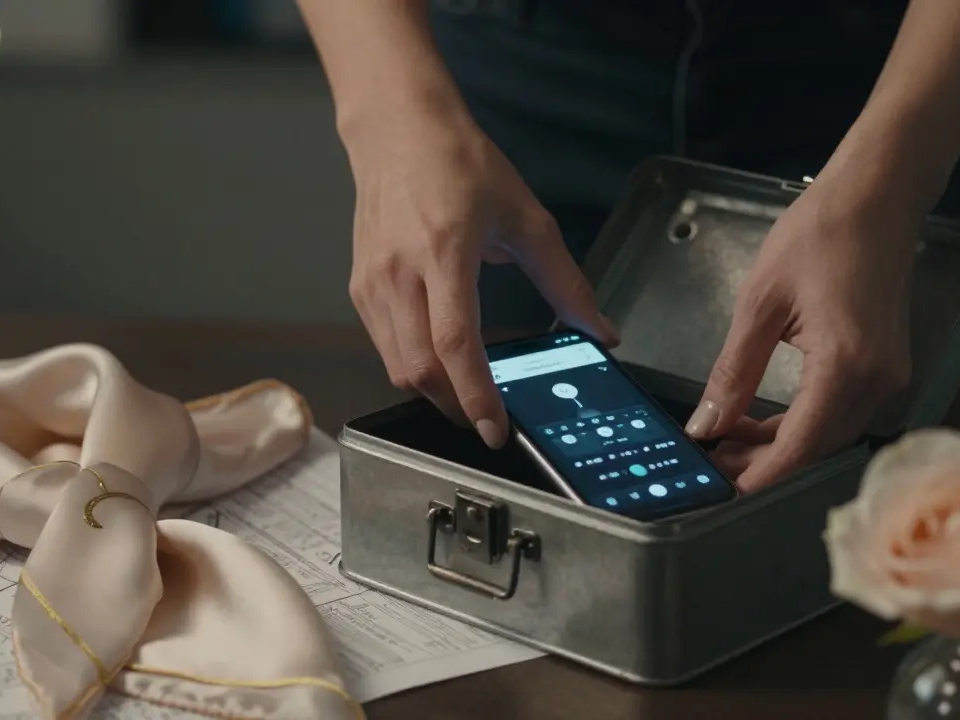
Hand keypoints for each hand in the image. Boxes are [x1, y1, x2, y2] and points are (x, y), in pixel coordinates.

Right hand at [344, 104, 615, 448]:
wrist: (397, 131)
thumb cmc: (458, 165)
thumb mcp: (526, 218)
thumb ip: (565, 281)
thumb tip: (599, 329)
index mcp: (445, 252)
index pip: (455, 344)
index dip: (475, 395)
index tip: (496, 429)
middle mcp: (400, 273)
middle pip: (419, 369)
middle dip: (455, 406)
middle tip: (487, 419)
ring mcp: (372, 283)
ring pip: (397, 367)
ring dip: (434, 391)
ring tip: (467, 394)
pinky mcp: (360, 288)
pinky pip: (385, 347)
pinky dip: (414, 366)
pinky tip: (440, 359)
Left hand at [685, 168, 919, 491]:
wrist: (878, 197)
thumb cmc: (820, 234)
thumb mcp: (759, 304)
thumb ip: (734, 372)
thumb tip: (706, 423)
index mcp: (845, 365)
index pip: (799, 446)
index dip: (759, 476)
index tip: (721, 490)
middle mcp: (877, 380)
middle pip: (816, 448)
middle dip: (763, 463)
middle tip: (713, 460)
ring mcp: (889, 376)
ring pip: (829, 435)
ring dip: (781, 444)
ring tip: (729, 438)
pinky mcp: (888, 367)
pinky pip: (840, 412)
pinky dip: (802, 422)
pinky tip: (764, 418)